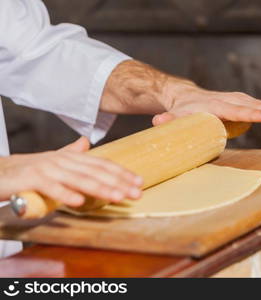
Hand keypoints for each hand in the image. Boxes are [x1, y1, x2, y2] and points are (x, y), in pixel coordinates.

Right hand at [0, 137, 141, 206]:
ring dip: (101, 189)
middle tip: (136, 193)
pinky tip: (80, 202)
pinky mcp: (32, 179)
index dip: (122, 172)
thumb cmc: (28, 169)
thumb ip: (71, 152)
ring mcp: (48, 169)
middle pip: (96, 172)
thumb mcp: (54, 160)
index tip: (139, 182)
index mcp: (71, 157)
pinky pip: (52, 188)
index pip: (102, 164)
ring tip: (118, 197)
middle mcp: (63, 160)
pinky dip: (66, 195)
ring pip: (80, 179)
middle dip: (119, 182)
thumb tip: (86, 142)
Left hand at [100, 60, 260, 125]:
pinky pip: (255, 104)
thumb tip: (158, 122)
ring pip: (257, 104)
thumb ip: (167, 120)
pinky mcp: (237, 101)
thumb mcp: (173, 115)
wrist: (184, 95)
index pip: (236, 111)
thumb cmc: (182, 109)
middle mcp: (227, 100)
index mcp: (215, 106)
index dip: (251, 114)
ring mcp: (234, 99)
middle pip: (252, 106)